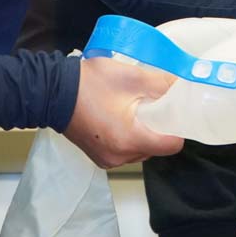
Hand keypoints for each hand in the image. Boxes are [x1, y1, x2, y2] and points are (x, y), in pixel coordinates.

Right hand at [63, 55, 185, 167]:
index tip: (175, 112)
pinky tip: (121, 117)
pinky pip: (125, 151)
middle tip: (152, 105)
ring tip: (134, 109)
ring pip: (141, 150)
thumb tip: (183, 86)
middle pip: (156, 148)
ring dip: (143, 132)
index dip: (178, 128)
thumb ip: (163, 83)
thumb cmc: (91, 84)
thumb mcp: (133, 76)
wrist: (53, 91)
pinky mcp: (98, 157)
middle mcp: (119, 157)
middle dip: (159, 127)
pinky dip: (128, 137)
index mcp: (130, 140)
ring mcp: (107, 160)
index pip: (171, 145)